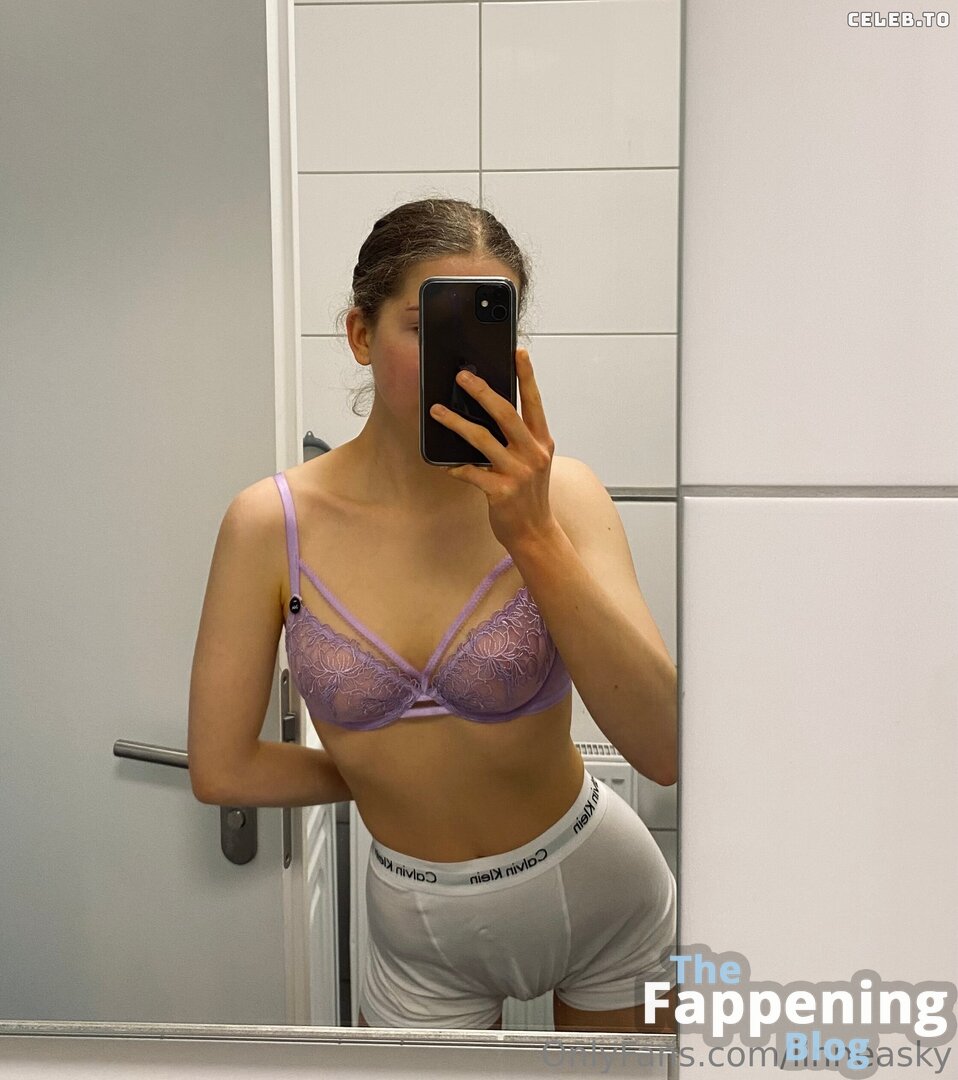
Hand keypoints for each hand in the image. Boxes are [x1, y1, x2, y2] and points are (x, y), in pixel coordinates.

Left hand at [429, 349, 558, 551]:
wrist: (535, 532)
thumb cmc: (528, 493)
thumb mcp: (532, 460)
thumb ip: (518, 438)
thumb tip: (488, 410)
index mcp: (541, 441)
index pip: (533, 402)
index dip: (527, 376)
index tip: (518, 352)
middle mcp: (533, 453)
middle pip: (505, 414)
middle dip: (482, 391)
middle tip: (462, 376)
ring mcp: (518, 473)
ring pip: (482, 440)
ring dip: (456, 423)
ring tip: (437, 412)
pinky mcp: (502, 492)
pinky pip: (472, 472)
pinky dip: (457, 467)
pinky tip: (446, 464)